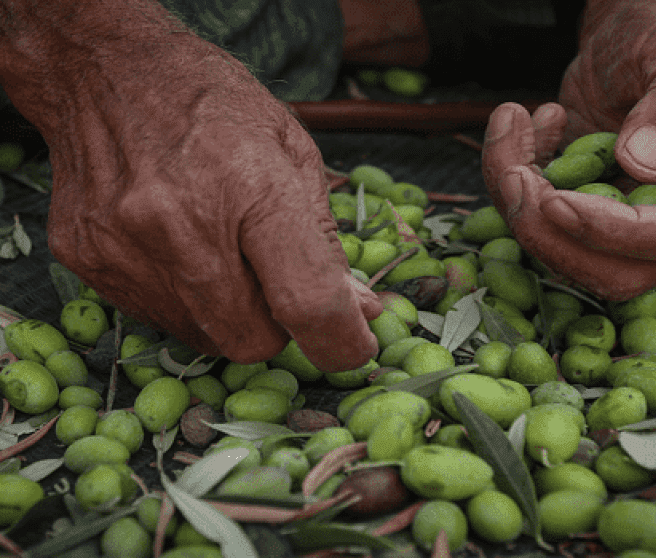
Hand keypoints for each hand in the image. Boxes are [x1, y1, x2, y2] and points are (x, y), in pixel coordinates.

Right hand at [40, 34, 381, 368]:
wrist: (105, 71)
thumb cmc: (214, 107)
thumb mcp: (293, 155)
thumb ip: (326, 242)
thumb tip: (359, 310)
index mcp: (252, 187)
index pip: (307, 300)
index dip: (341, 341)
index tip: (354, 345)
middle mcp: (181, 226)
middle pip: (252, 340)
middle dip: (277, 326)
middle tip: (274, 282)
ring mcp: (127, 248)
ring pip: (204, 338)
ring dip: (230, 315)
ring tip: (221, 251)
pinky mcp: (90, 262)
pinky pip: (158, 317)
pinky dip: (184, 301)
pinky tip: (179, 250)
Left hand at [481, 1, 655, 300]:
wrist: (632, 35)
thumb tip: (642, 166)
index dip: (620, 233)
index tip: (558, 201)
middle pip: (619, 273)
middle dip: (552, 237)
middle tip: (514, 175)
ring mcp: (626, 220)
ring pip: (567, 255)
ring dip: (519, 204)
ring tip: (512, 125)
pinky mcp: (581, 210)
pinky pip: (539, 223)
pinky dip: (510, 177)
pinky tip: (525, 122)